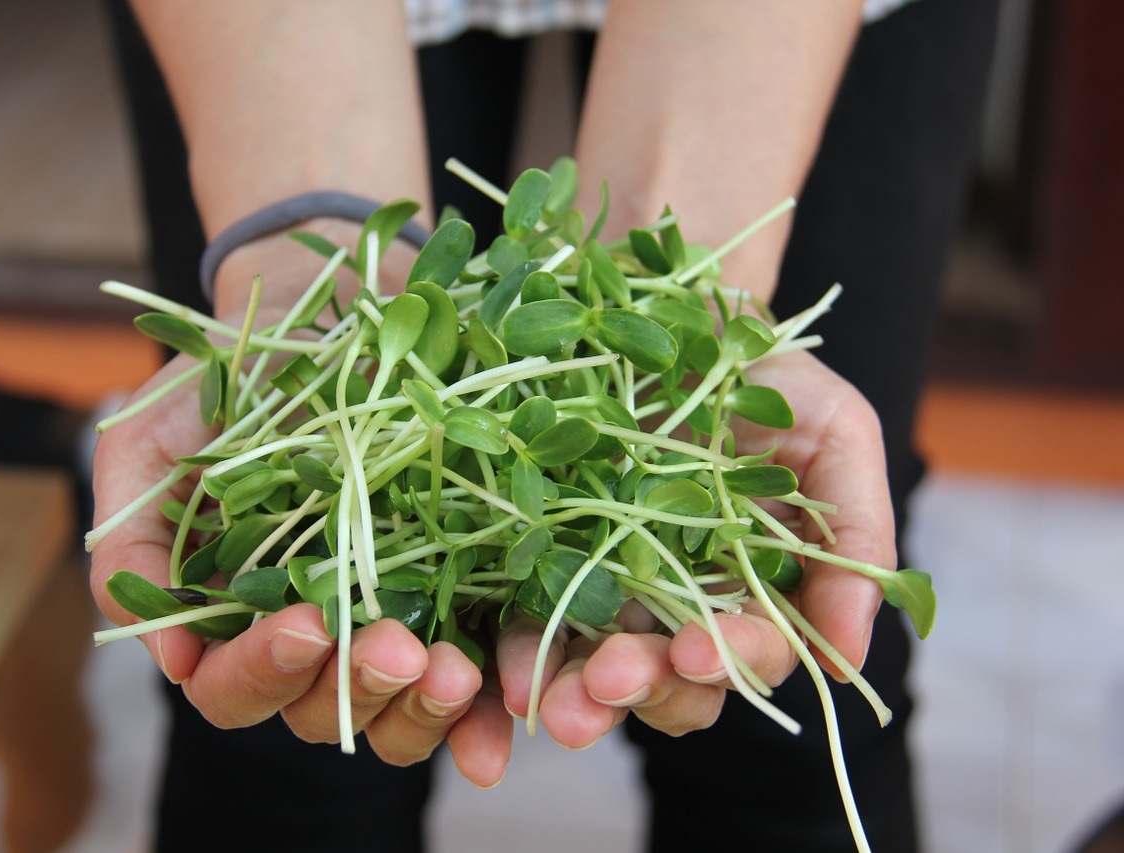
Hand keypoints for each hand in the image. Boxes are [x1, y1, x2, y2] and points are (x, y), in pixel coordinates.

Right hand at [88, 326, 512, 786]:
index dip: (262, 670)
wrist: (317, 314)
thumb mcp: (150, 446)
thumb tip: (173, 661)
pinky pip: (466, 672)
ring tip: (453, 667)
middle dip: (354, 688)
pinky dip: (482, 705)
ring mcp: (380, 617)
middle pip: (319, 711)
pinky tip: (504, 704)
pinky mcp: (447, 592)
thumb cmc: (221, 381)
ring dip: (423, 705)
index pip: (232, 687)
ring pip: (394, 709)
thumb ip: (134, 546)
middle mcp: (307, 631)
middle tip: (396, 647)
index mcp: (229, 613)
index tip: (305, 620)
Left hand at [493, 349, 890, 746]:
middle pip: (671, 681)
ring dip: (573, 693)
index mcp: (758, 590)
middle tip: (606, 684)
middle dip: (642, 691)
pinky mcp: (548, 555)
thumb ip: (858, 537)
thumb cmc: (768, 374)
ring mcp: (612, 583)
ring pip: (596, 667)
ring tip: (546, 701)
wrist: (675, 310)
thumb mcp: (838, 434)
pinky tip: (506, 668)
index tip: (697, 650)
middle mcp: (684, 603)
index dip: (729, 660)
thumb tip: (851, 665)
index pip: (751, 652)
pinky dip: (519, 649)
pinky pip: (529, 615)